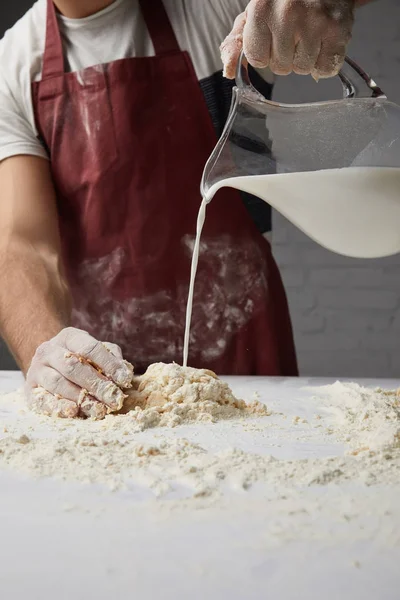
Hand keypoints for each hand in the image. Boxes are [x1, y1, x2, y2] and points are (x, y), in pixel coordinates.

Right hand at [26, 328, 133, 418]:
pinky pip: (43, 400)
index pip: (89, 348)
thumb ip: (112, 358)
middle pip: (74, 367)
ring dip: (81, 398)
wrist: (48, 364)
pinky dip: (59, 407)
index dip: (109, 364)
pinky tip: (74, 412)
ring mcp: (36, 370)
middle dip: (97, 385)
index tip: (124, 380)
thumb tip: (125, 373)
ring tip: (99, 409)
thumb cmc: (80, 359)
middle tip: (115, 400)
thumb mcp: (96, 351)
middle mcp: (49, 350)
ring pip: (58, 383)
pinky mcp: (29, 390)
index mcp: (69, 337)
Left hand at [221, 0, 354, 78]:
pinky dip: (325, 63)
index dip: (264, 53)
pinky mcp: (338, 29)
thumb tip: (229, 71)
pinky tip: (323, 44)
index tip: (272, 37)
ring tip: (309, 36)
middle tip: (294, 34)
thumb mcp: (255, 14)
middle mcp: (287, 14)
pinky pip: (326, 69)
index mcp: (261, 9)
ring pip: (302, 69)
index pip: (256, 59)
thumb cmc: (286, 0)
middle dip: (285, 56)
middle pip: (280, 67)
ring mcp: (315, 22)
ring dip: (305, 59)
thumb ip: (236, 42)